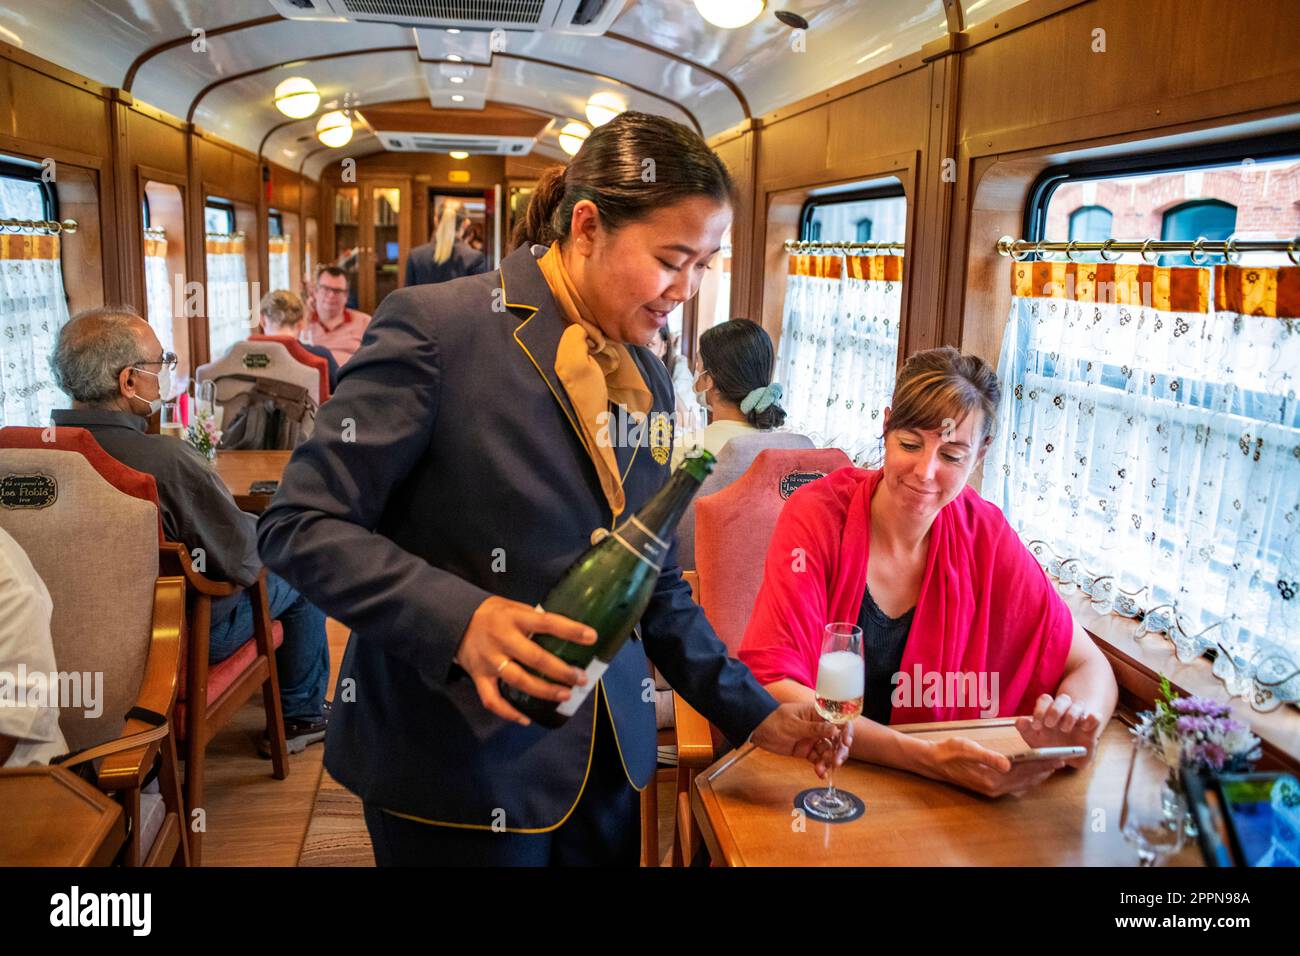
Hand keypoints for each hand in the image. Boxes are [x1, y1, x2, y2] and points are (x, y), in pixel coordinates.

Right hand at [454, 596, 596, 725]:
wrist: (451, 620)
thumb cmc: (491, 613)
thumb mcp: (512, 606)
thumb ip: (533, 618)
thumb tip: (565, 631)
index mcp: (513, 618)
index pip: (546, 622)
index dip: (570, 630)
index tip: (592, 637)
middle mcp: (502, 639)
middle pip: (535, 657)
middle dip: (560, 670)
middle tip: (580, 678)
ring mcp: (489, 660)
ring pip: (518, 680)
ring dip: (543, 691)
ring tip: (564, 695)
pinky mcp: (478, 676)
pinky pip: (492, 699)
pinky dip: (508, 712)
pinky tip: (526, 719)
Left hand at [750, 702, 852, 777]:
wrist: (757, 729)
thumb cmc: (773, 720)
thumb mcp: (794, 725)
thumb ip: (814, 728)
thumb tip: (834, 729)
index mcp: (817, 714)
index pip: (838, 720)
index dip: (845, 731)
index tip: (846, 742)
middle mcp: (818, 726)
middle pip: (836, 739)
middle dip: (839, 751)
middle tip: (836, 762)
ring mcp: (812, 739)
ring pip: (828, 751)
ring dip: (828, 761)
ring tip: (822, 769)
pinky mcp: (806, 750)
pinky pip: (818, 759)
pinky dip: (820, 766)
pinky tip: (820, 773)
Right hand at [923, 736, 1065, 796]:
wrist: (933, 761)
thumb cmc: (950, 751)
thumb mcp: (968, 749)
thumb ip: (988, 757)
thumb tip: (1008, 764)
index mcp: (991, 779)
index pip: (1023, 772)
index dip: (1041, 765)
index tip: (1057, 758)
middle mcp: (993, 788)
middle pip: (1025, 780)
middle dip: (1043, 770)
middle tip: (1061, 761)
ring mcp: (991, 790)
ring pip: (1021, 783)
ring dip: (1036, 775)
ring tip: (1050, 766)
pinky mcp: (989, 787)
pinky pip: (1013, 785)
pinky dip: (1026, 778)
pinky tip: (1031, 772)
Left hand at [1015, 693, 1102, 768]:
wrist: (1066, 759)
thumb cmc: (1049, 745)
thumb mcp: (1035, 740)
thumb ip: (1026, 730)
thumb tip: (1019, 721)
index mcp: (1049, 711)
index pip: (1046, 700)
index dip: (1040, 710)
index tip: (1036, 725)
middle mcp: (1065, 711)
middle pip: (1063, 699)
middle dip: (1055, 710)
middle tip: (1049, 724)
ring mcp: (1079, 718)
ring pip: (1078, 705)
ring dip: (1070, 715)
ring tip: (1064, 729)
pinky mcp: (1092, 727)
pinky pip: (1096, 717)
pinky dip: (1091, 719)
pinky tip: (1083, 728)